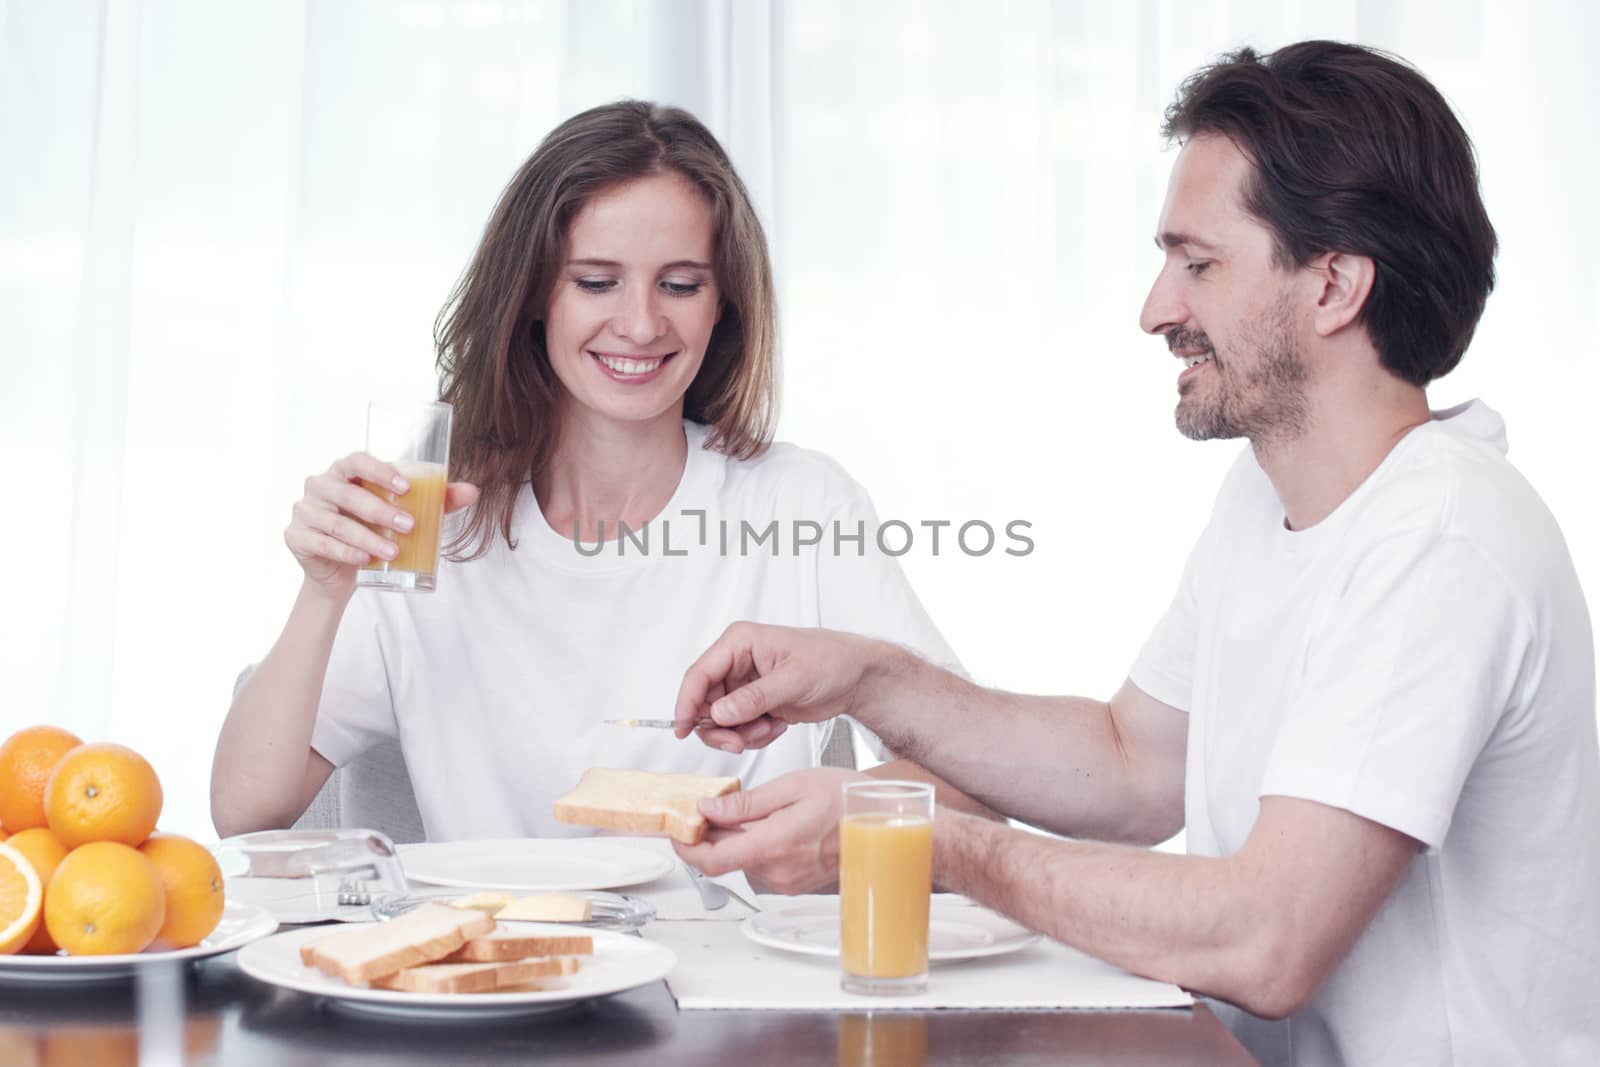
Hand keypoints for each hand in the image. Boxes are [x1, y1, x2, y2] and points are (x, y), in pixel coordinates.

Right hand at [284, 452, 478, 597]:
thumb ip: (437, 501)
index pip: (357, 460)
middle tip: (409, 526)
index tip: (406, 487)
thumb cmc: (376, 530)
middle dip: (380, 510)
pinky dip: (344, 552)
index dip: (379, 470)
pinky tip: (364, 561)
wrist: (342, 572)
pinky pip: (319, 543)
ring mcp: (304, 510)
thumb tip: (473, 492)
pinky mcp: (295, 536)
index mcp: (344, 470)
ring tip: (394, 552)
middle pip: (347, 493)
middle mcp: (320, 485)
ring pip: (335, 522)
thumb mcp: (407, 513)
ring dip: (366, 538)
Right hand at [673, 623, 888, 752]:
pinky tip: (777, 726)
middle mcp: (736, 662)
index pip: (699, 673)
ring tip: (770, 729)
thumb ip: (754, 698)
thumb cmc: (832, 661)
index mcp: (740, 642)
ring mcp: (744, 684)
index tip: (683, 729)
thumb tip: (719, 713)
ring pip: (720, 719)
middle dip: (720, 727)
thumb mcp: (794, 680)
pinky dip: (754, 735)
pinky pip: (738, 727)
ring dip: (741, 733)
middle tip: (739, 742)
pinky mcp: (754, 703)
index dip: (687, 703)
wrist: (856, 677)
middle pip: (704, 702)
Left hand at [673, 768, 865, 894]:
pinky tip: (769, 824)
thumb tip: (708, 809)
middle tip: (710, 807)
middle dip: (710, 835)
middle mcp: (778, 871)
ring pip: (742, 861)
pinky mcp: (794, 883)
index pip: (710, 860)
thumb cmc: (847, 800)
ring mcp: (787, 881)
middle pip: (724, 859)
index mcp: (774, 845)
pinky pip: (761, 865)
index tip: (677, 829)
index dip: (685, 847)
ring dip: (734, 838)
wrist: (884, 825)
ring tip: (750, 810)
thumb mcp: (793, 786)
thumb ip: (746, 803)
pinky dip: (754, 845)